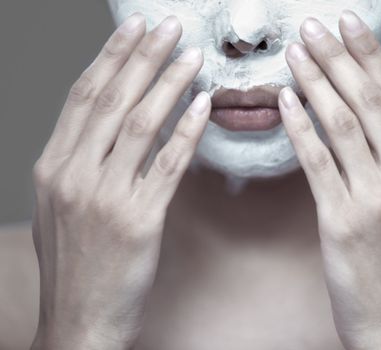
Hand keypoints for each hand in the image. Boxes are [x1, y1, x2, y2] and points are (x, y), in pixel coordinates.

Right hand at [31, 14, 209, 349]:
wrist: (79, 318)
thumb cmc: (75, 263)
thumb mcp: (61, 207)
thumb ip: (80, 165)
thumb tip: (109, 130)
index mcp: (53, 165)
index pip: (84, 96)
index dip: (112, 57)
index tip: (135, 30)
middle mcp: (73, 174)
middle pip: (112, 99)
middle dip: (143, 56)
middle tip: (169, 27)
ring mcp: (104, 196)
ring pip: (140, 124)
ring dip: (169, 83)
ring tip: (192, 55)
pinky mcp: (138, 220)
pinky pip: (166, 164)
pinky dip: (186, 131)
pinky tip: (202, 106)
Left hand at [278, 11, 380, 349]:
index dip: (370, 56)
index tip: (348, 26)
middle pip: (370, 101)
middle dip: (339, 58)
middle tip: (312, 28)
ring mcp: (376, 198)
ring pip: (343, 125)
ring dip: (316, 83)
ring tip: (294, 54)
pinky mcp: (343, 221)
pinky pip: (318, 164)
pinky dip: (301, 129)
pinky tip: (285, 102)